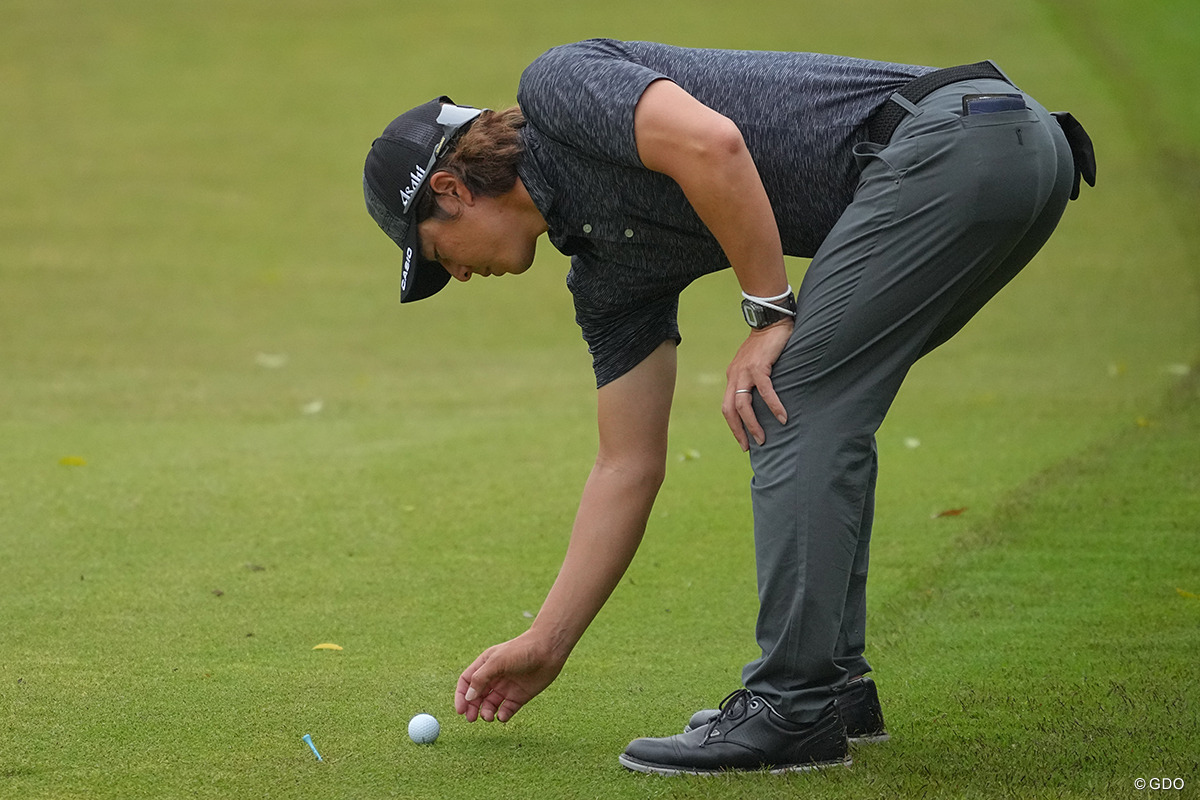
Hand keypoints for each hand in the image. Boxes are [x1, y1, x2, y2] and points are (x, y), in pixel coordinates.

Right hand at [454, 631, 565, 722]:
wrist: (548, 650)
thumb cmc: (521, 650)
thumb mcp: (497, 662)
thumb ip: (480, 679)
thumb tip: (468, 697)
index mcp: (485, 665)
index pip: (467, 682)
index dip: (461, 696)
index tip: (460, 710)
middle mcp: (494, 677)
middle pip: (477, 696)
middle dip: (472, 708)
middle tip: (471, 719)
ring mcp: (507, 687)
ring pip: (490, 705)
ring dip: (486, 713)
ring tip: (488, 717)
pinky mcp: (519, 696)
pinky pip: (507, 710)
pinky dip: (502, 715)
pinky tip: (502, 716)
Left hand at [722, 321, 792, 450]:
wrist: (771, 320)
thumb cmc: (767, 344)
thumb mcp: (756, 364)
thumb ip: (755, 380)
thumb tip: (765, 401)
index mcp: (733, 376)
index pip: (727, 406)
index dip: (733, 425)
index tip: (743, 441)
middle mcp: (735, 375)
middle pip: (729, 410)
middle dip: (738, 430)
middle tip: (749, 447)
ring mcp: (745, 371)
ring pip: (743, 404)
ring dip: (752, 424)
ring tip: (763, 438)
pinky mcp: (759, 365)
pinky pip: (765, 390)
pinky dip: (773, 405)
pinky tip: (782, 417)